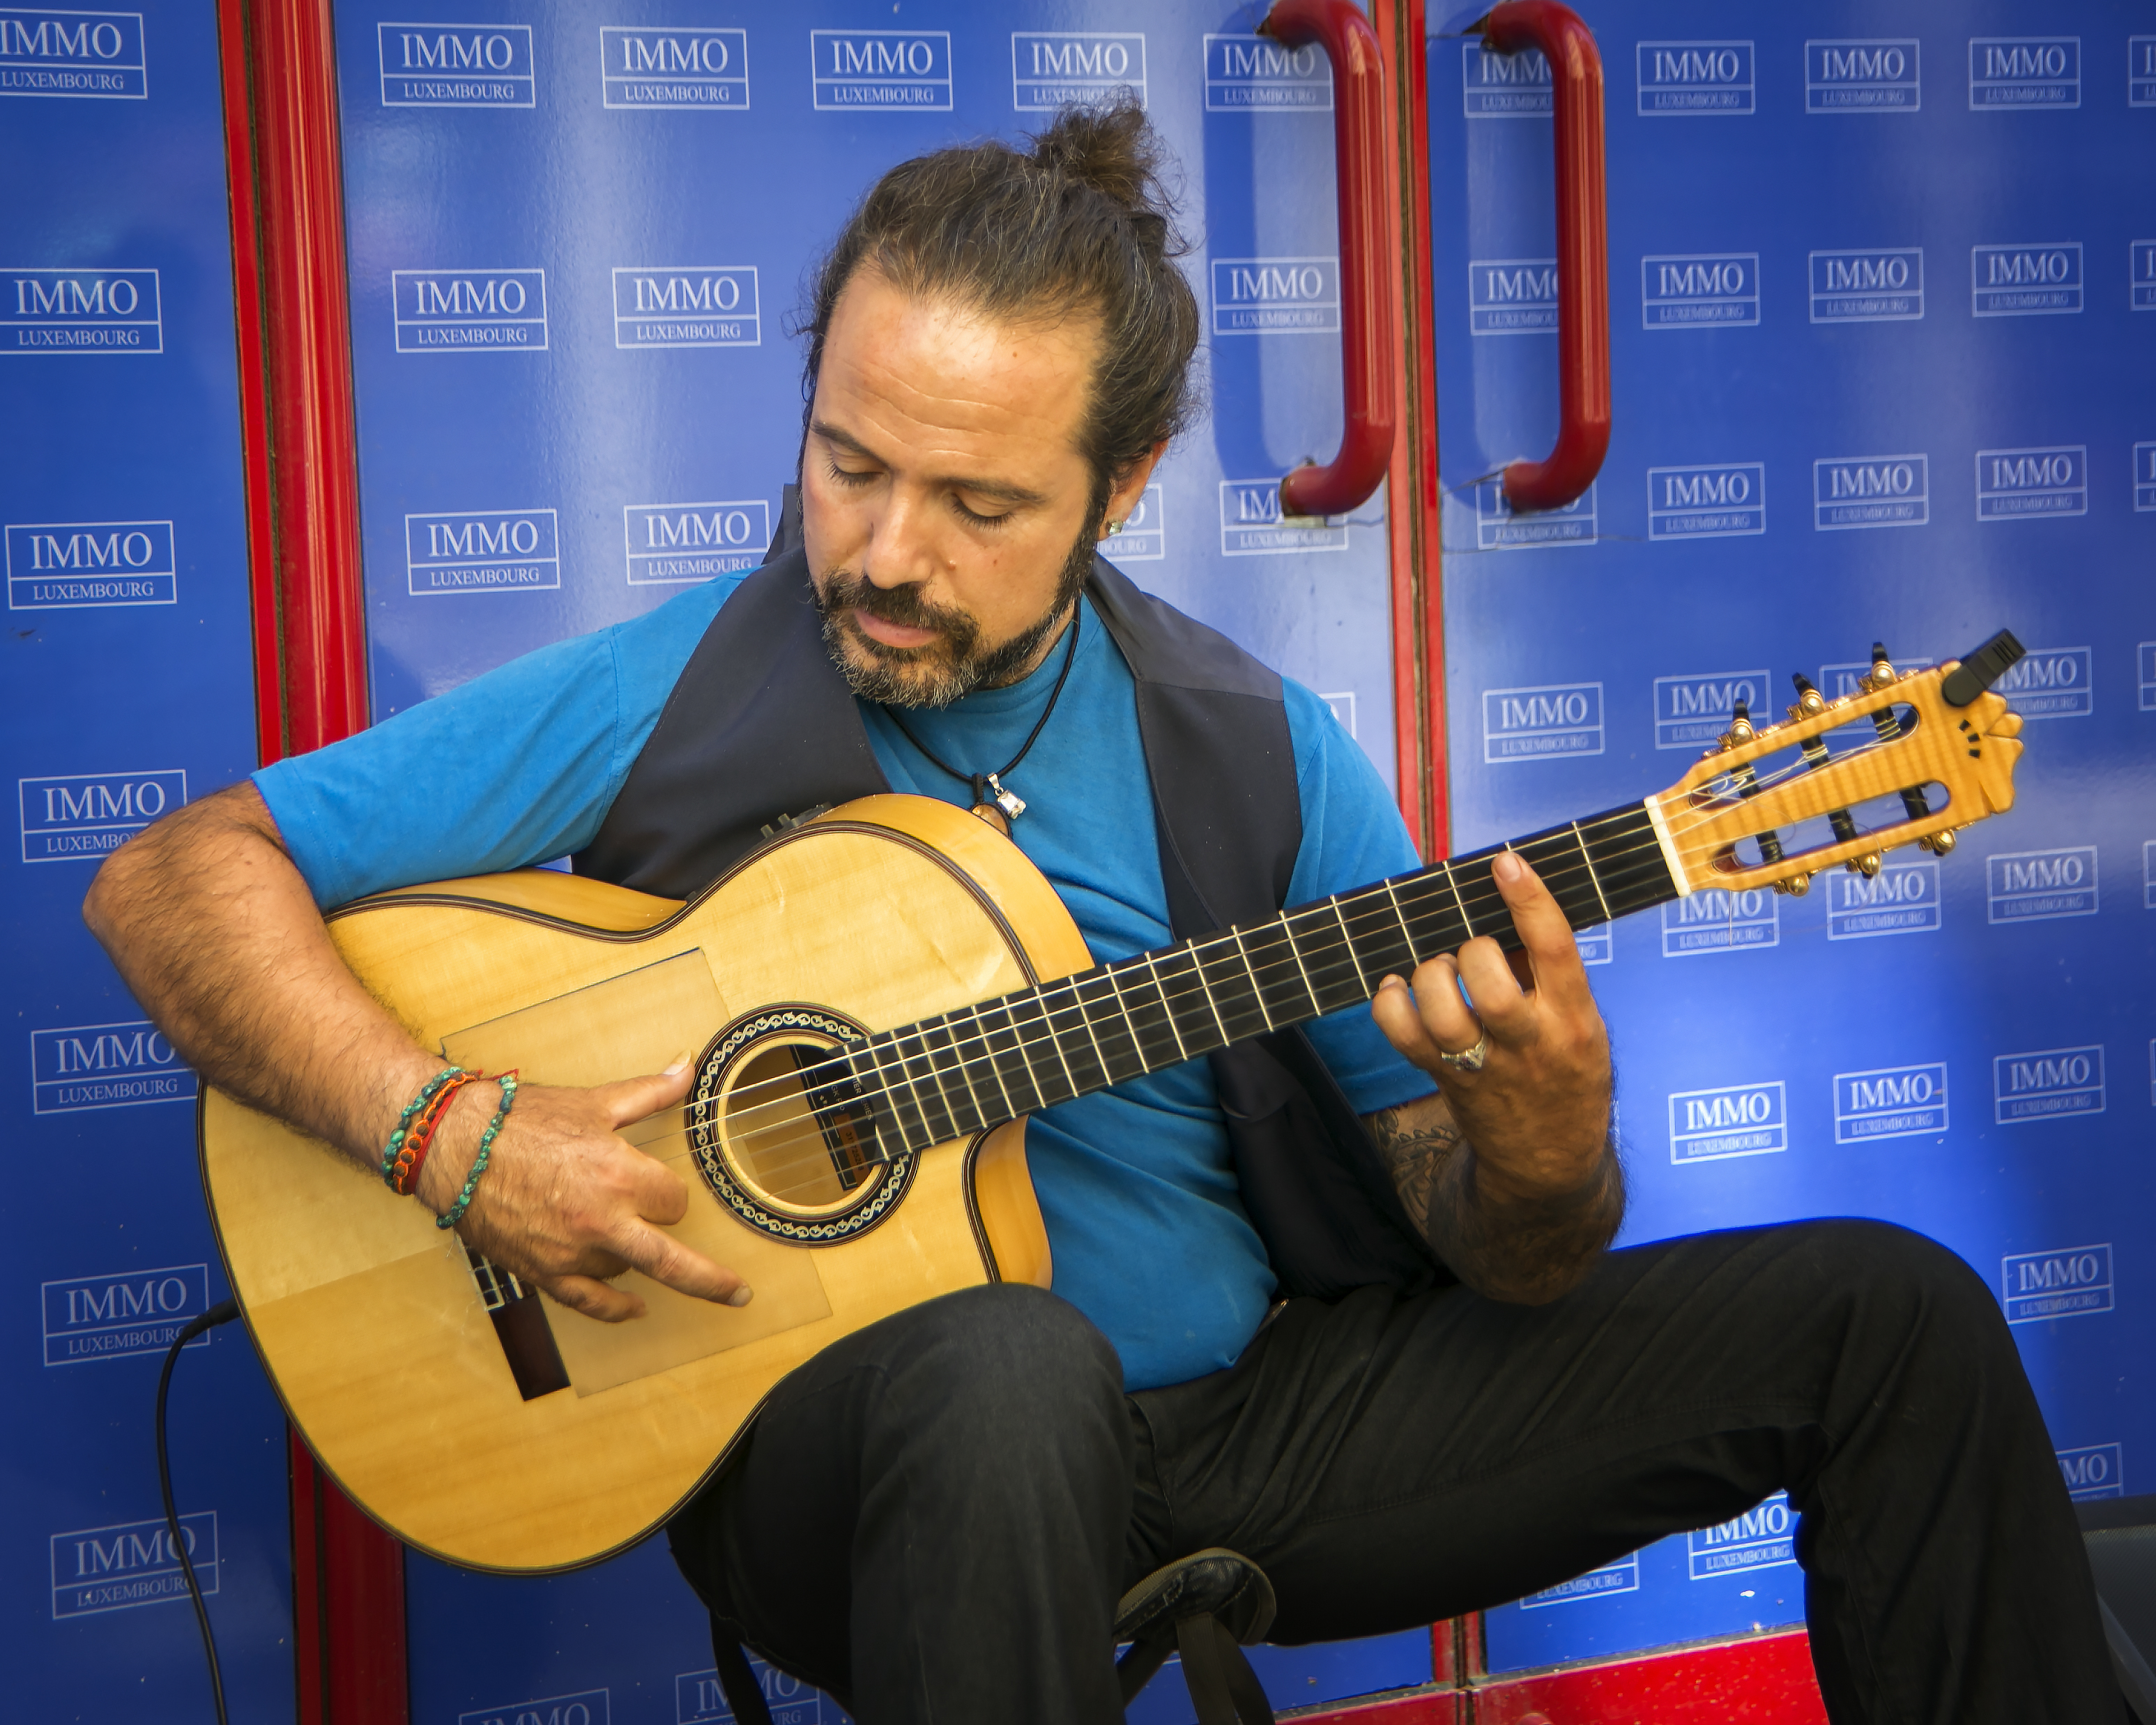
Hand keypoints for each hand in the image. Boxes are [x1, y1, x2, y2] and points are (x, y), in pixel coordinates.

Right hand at [417, 1058, 750, 1322]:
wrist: (451, 1145)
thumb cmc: (519, 1121)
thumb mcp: (593, 1102)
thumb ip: (649, 1093)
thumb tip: (687, 1067)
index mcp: (618, 1175)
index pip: (674, 1200)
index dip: (668, 1192)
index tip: (659, 1186)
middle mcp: (600, 1221)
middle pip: (673, 1260)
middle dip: (712, 1280)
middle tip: (740, 1294)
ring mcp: (570, 1253)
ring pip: (627, 1268)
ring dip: (631, 1253)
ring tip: (614, 1230)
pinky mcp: (542, 1272)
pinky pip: (589, 1303)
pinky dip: (616, 1309)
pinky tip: (635, 1309)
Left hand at [1370, 849, 1611, 1203]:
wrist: (1549, 1165)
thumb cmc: (1565, 1077)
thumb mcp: (1582, 1027)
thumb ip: (1547, 974)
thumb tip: (1500, 908)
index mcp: (1575, 1020)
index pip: (1556, 950)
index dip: (1529, 900)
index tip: (1506, 863)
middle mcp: (1531, 1043)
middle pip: (1490, 982)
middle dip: (1471, 950)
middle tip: (1471, 950)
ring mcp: (1485, 1067)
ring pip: (1443, 1011)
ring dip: (1430, 974)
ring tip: (1436, 970)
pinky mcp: (1447, 1081)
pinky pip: (1403, 1038)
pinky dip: (1389, 1004)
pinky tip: (1396, 990)